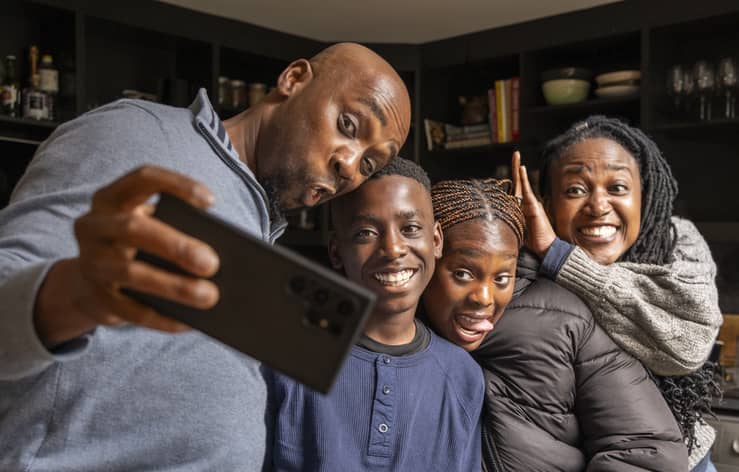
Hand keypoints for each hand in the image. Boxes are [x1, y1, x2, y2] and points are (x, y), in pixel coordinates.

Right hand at [34, 166, 220, 347]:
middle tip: (213, 263)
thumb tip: (219, 253)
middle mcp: (93, 226)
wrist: (91, 283)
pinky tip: (189, 322)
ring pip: (131, 273)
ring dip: (174, 287)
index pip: (142, 178)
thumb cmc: (138, 246)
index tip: (210, 202)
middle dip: (175, 246)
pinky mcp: (95, 298)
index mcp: (112, 198)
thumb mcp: (151, 228)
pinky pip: (130, 311)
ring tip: (211, 296)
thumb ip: (177, 229)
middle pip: (133, 230)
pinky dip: (162, 317)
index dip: (176, 185)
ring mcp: (90, 263)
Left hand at [511, 151, 555, 257]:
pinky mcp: (534, 208)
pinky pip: (527, 192)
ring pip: (523, 185)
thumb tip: (496, 225)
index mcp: (522, 207)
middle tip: (515, 153)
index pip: (517, 190)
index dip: (515, 178)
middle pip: (520, 183)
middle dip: (517, 168)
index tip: (512, 167)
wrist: (545, 248)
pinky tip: (522, 170)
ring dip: (519, 172)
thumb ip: (509, 224)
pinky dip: (525, 181)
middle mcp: (527, 203)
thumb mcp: (516, 230)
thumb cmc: (532, 241)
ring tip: (517, 158)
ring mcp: (531, 204)